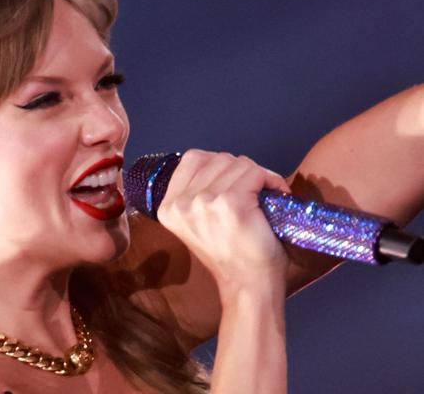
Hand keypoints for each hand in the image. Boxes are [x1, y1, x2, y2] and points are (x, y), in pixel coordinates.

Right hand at [156, 150, 291, 300]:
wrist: (248, 287)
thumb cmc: (231, 255)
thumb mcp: (198, 221)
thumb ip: (197, 191)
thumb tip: (221, 162)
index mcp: (168, 207)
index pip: (193, 158)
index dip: (220, 166)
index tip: (233, 186)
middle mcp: (181, 203)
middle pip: (218, 158)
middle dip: (241, 171)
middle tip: (253, 194)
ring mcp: (204, 202)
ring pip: (238, 163)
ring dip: (257, 175)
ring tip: (264, 197)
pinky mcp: (231, 203)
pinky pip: (254, 172)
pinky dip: (271, 180)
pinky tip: (276, 195)